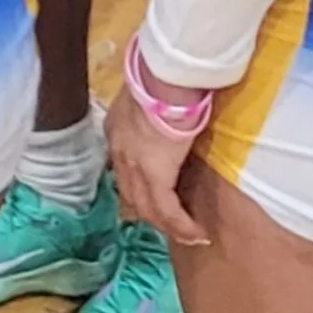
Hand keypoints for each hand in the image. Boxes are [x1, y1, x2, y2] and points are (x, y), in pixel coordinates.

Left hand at [105, 82, 209, 246]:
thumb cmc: (164, 79)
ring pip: (146, 208)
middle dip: (150, 212)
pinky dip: (181, 226)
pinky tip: (196, 233)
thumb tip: (169, 111)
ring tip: (188, 234)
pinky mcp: (155, 177)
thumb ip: (153, 109)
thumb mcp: (149, 95)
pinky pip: (167, 212)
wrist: (165, 78)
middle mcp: (120, 152)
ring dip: (167, 225)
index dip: (137, 185)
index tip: (152, 196)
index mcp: (117, 130)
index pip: (123, 167)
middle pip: (131, 194)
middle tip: (171, 225)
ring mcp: (134, 167)